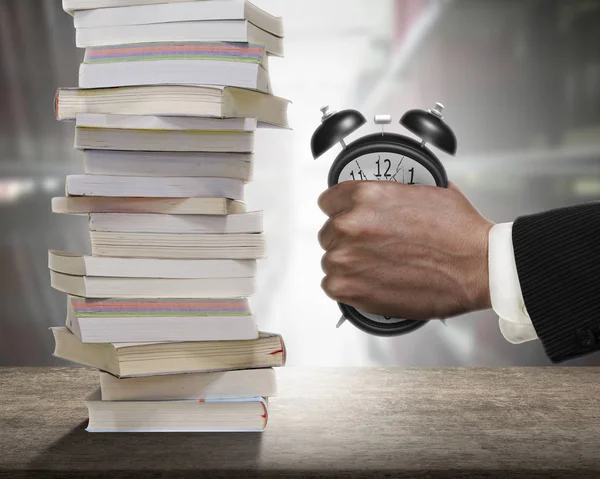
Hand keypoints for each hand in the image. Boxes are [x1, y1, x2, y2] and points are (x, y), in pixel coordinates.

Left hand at [318, 181, 493, 320]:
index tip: (348, 219)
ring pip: (330, 261)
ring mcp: (348, 258)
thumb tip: (388, 195)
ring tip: (374, 268)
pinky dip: (346, 288)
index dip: (340, 211)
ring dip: (347, 264)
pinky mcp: (351, 289)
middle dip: (347, 240)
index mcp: (366, 196)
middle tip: (371, 248)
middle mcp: (351, 225)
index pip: (328, 201)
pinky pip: (331, 286)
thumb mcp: (427, 191)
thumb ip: (394, 193)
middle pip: (329, 233)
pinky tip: (367, 284)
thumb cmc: (459, 234)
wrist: (477, 267)